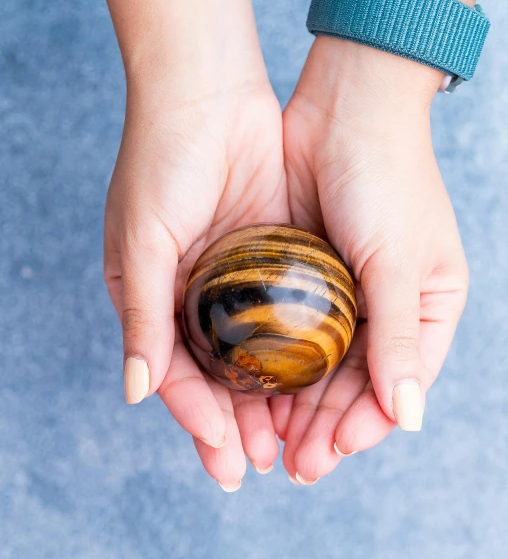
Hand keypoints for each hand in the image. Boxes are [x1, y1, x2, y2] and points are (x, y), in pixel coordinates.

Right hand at [96, 0, 288, 488]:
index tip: (229, 460)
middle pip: (222, 377)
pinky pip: (292, 316)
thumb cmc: (162, 162)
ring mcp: (240, 279)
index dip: (201, 421)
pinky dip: (302, 353)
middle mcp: (198, 297)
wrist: (208, 93)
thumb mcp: (142, 241)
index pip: (179, 377)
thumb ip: (142, 316)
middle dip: (243, 424)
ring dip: (277, 398)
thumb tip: (136, 393)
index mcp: (156, 299)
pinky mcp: (277, 257)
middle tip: (272, 464)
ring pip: (261, 356)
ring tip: (300, 440)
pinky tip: (319, 382)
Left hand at [280, 34, 468, 483]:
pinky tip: (255, 389)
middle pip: (357, 383)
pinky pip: (293, 333)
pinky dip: (278, 364)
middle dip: (324, 426)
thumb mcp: (397, 261)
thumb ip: (399, 339)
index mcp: (428, 307)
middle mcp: (390, 306)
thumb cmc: (387, 177)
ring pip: (321, 365)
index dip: (364, 425)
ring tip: (267, 440)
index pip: (399, 384)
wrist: (344, 108)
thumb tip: (409, 418)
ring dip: (297, 404)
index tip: (328, 454)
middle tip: (289, 463)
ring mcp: (347, 292)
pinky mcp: (308, 274)